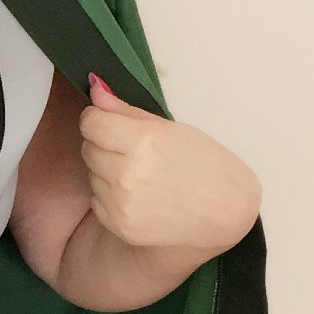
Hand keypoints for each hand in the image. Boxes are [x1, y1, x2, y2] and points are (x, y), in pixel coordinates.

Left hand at [79, 74, 260, 252]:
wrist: (225, 213)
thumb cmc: (205, 164)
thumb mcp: (172, 129)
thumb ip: (128, 112)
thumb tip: (95, 89)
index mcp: (144, 142)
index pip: (91, 123)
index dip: (97, 118)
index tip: (109, 121)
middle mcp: (126, 174)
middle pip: (88, 148)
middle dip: (104, 144)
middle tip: (133, 149)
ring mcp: (120, 203)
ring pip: (91, 174)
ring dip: (107, 170)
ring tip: (141, 174)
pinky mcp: (118, 225)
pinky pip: (97, 200)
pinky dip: (110, 195)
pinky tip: (138, 194)